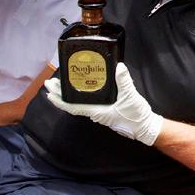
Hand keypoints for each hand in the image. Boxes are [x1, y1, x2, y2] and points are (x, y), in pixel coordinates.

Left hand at [45, 63, 163, 145]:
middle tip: (50, 82)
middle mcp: (95, 112)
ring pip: (79, 102)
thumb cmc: (135, 116)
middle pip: (72, 103)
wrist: (146, 127)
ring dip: (69, 93)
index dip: (60, 100)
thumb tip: (119, 67)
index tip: (49, 93)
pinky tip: (80, 87)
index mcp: (97, 111)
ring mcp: (99, 111)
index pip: (72, 106)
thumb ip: (124, 81)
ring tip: (61, 83)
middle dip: (60, 94)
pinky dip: (80, 94)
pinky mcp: (105, 109)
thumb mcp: (130, 97)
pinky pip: (88, 102)